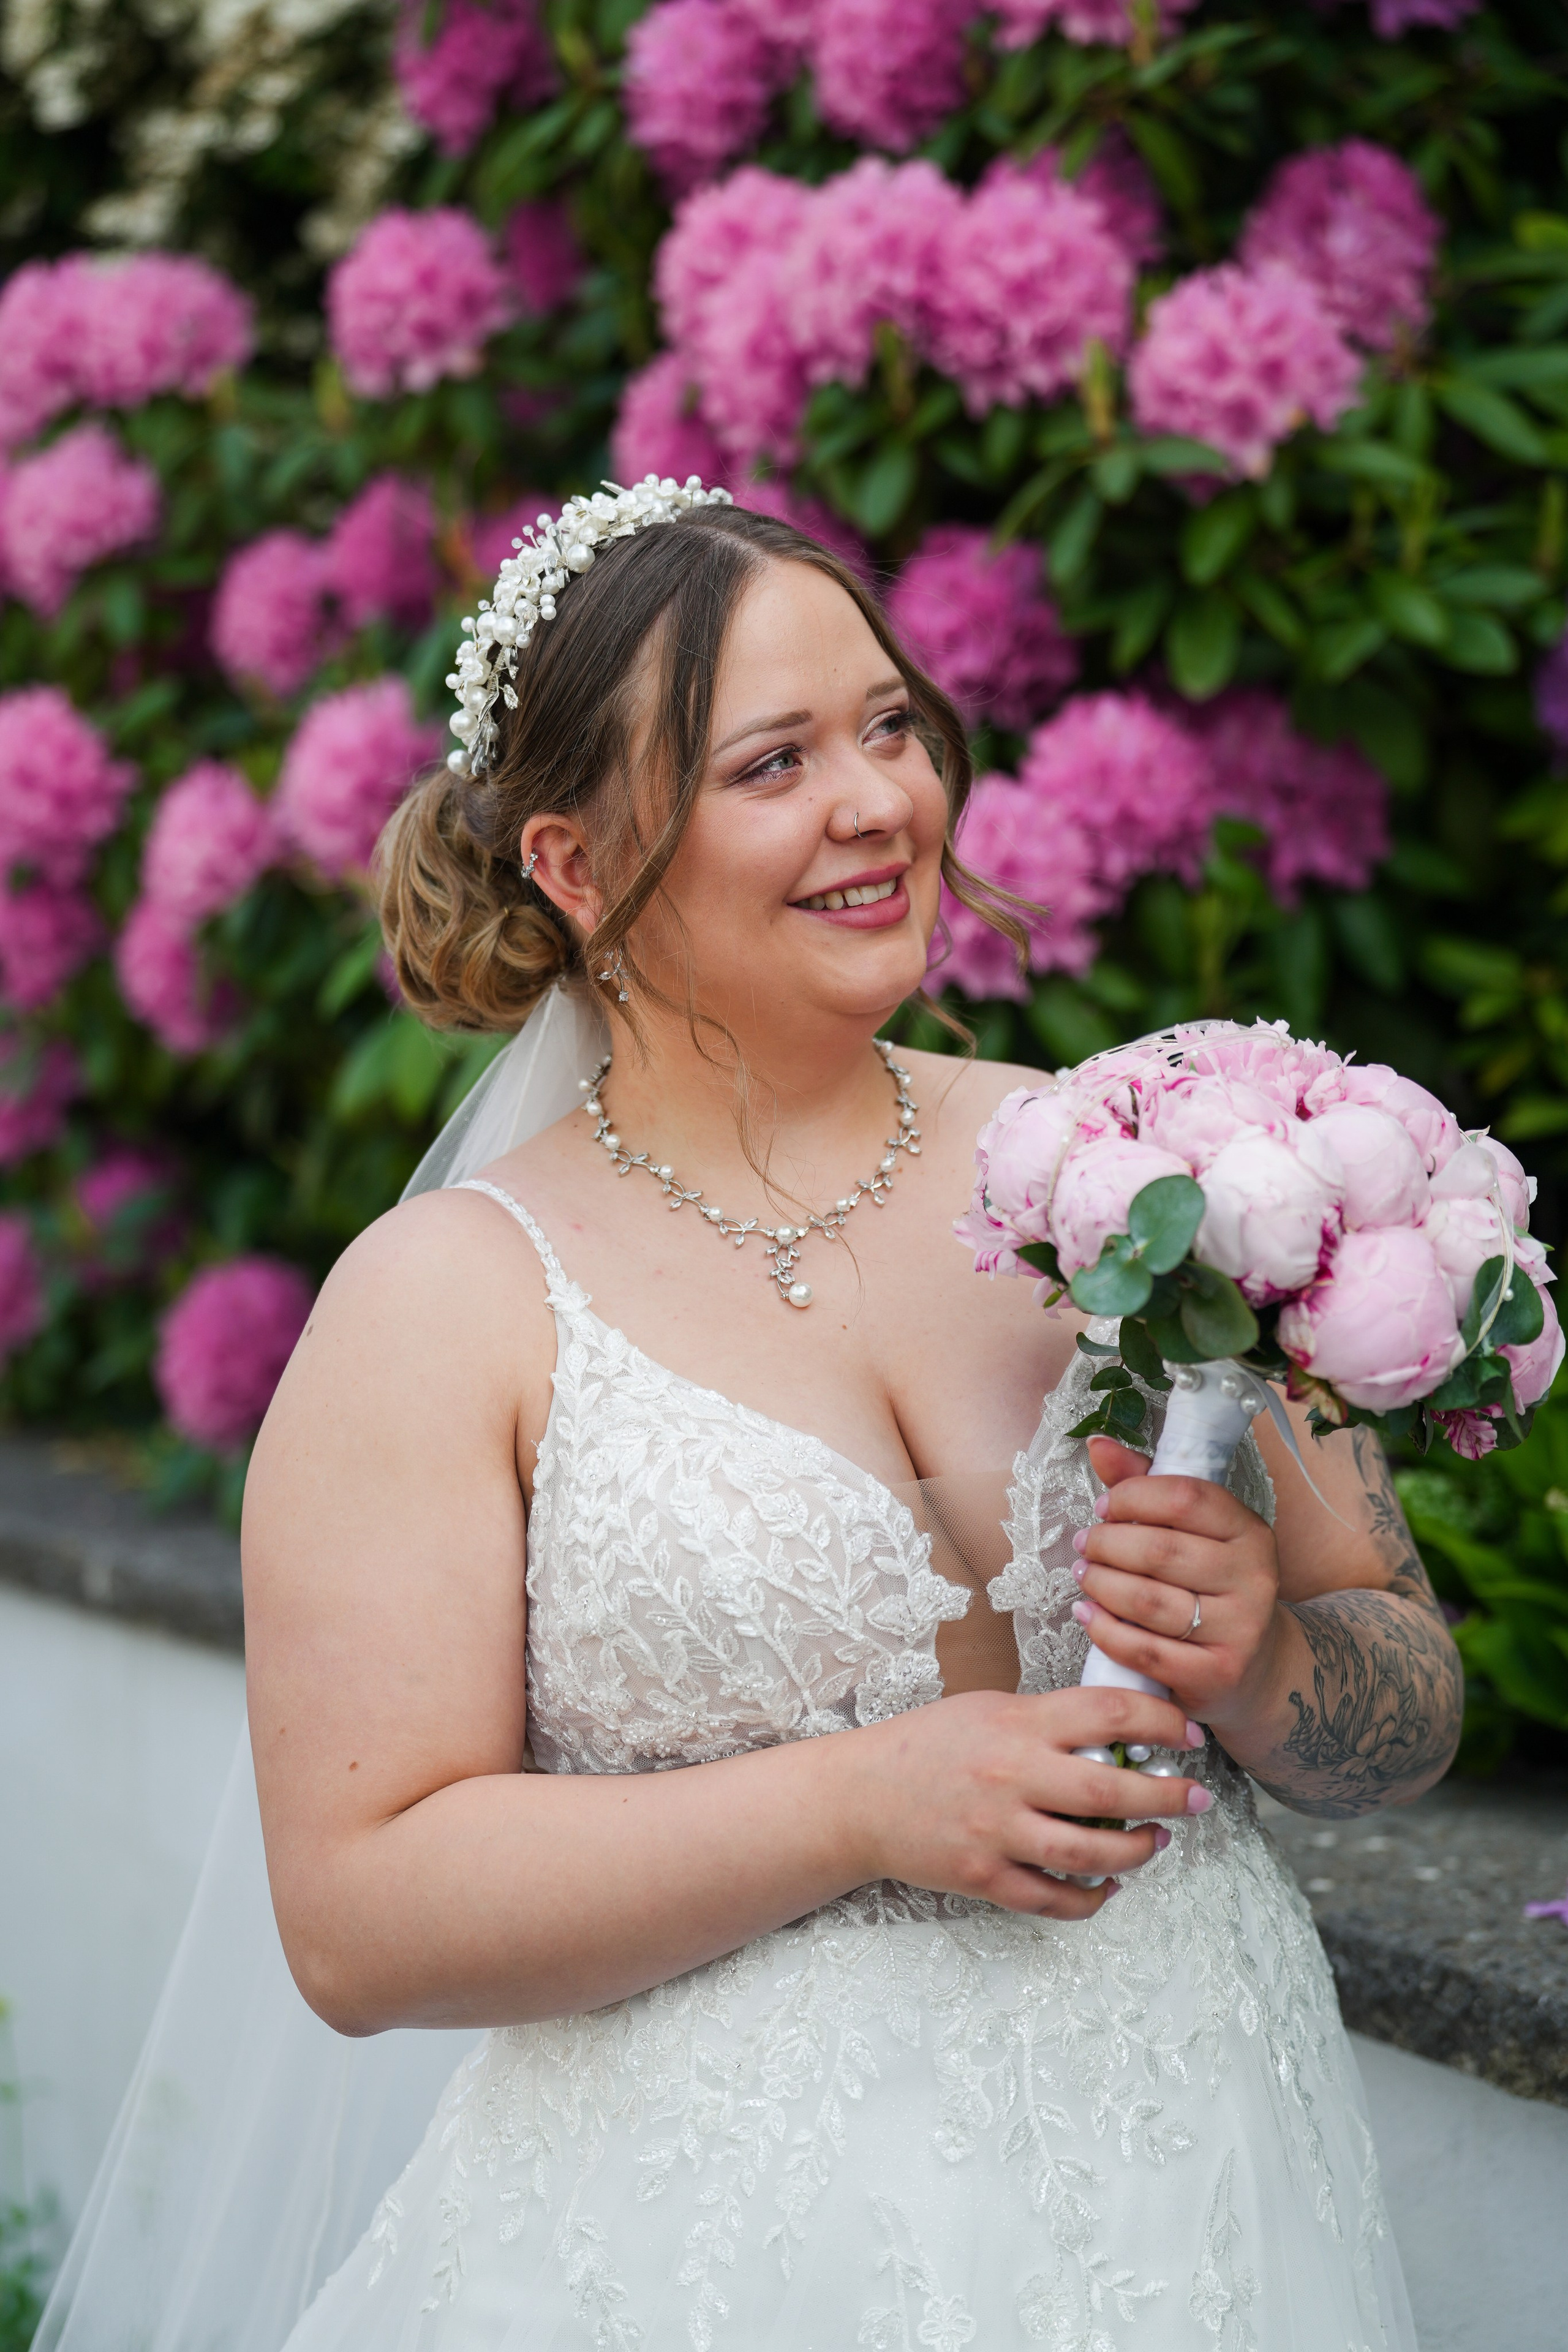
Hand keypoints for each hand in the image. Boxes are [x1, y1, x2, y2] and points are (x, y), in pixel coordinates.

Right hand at [852, 1683, 1211, 1922]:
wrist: (860, 1796)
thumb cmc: (928, 1744)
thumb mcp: (989, 1709)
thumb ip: (1048, 1721)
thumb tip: (1118, 1733)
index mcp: (1017, 1724)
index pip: (1108, 1714)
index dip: (1162, 1724)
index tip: (1189, 1736)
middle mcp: (1011, 1776)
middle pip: (1111, 1791)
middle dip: (1168, 1796)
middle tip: (1196, 1798)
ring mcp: (997, 1832)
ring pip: (1090, 1854)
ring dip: (1138, 1852)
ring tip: (1158, 1842)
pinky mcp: (983, 1878)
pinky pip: (1053, 1900)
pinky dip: (1090, 1899)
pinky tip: (1109, 1886)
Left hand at [1072, 1436, 1285, 1742]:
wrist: (1257, 1667)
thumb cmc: (1211, 1587)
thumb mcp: (1194, 1533)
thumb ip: (1147, 1485)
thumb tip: (1097, 1443)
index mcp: (1250, 1532)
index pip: (1185, 1497)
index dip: (1132, 1496)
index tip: (1105, 1507)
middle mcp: (1254, 1578)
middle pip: (1159, 1550)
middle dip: (1106, 1544)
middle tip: (1084, 1544)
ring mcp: (1239, 1630)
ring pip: (1148, 1601)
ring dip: (1100, 1584)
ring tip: (1083, 1575)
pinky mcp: (1216, 1674)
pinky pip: (1144, 1650)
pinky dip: (1104, 1630)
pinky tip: (1087, 1614)